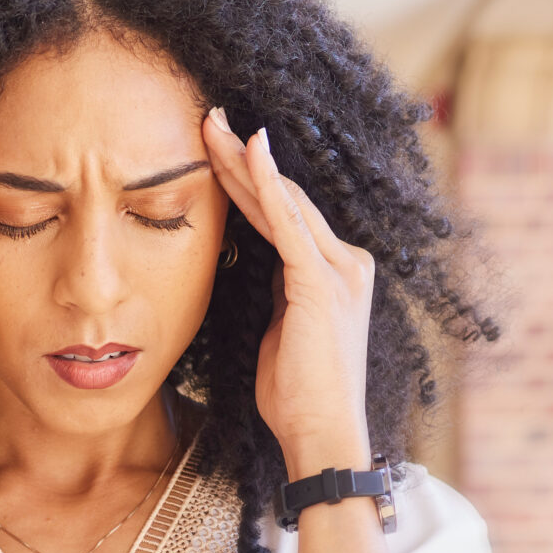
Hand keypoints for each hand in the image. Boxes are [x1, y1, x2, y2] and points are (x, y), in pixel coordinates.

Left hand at [201, 107, 375, 477]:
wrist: (322, 435)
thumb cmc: (296, 398)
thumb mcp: (282, 333)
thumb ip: (280, 296)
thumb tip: (265, 273)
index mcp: (336, 274)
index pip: (285, 214)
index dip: (250, 179)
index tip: (217, 149)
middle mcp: (345, 263)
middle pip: (283, 197)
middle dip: (242, 157)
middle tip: (207, 117)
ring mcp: (338, 270)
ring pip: (281, 201)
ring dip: (244, 160)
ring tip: (210, 125)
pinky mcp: (321, 283)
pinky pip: (288, 222)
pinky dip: (267, 184)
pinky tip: (249, 151)